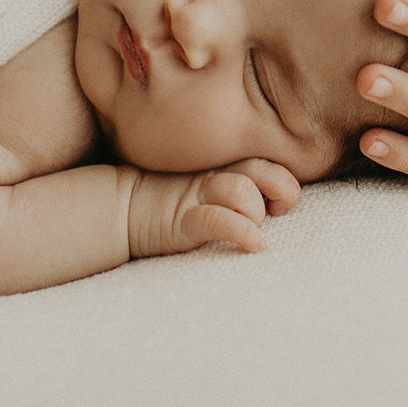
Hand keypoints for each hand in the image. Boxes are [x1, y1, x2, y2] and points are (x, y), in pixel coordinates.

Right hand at [127, 158, 299, 258]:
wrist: (124, 207)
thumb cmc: (172, 201)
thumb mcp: (209, 188)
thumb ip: (237, 186)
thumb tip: (273, 204)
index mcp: (226, 167)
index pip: (270, 162)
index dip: (283, 182)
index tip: (277, 205)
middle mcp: (216, 176)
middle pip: (264, 170)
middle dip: (280, 190)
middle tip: (274, 211)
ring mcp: (199, 195)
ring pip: (243, 192)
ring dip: (254, 215)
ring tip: (247, 232)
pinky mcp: (184, 219)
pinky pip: (219, 220)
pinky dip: (243, 233)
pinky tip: (253, 246)